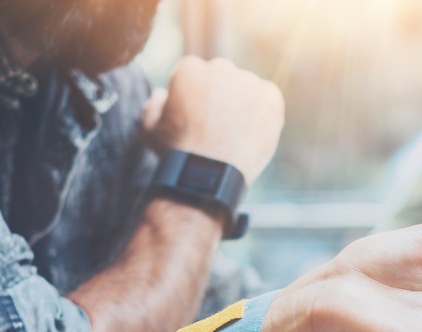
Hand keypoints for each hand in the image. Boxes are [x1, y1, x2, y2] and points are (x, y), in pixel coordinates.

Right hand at [143, 56, 284, 184]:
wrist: (210, 174)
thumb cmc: (177, 153)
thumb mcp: (150, 130)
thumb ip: (152, 106)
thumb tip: (160, 94)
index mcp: (189, 69)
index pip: (194, 75)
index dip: (194, 99)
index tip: (196, 119)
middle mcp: (220, 68)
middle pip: (221, 78)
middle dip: (219, 97)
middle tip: (217, 127)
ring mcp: (248, 80)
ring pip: (245, 88)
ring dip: (241, 104)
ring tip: (234, 135)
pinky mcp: (270, 95)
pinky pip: (267, 100)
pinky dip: (262, 114)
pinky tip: (249, 134)